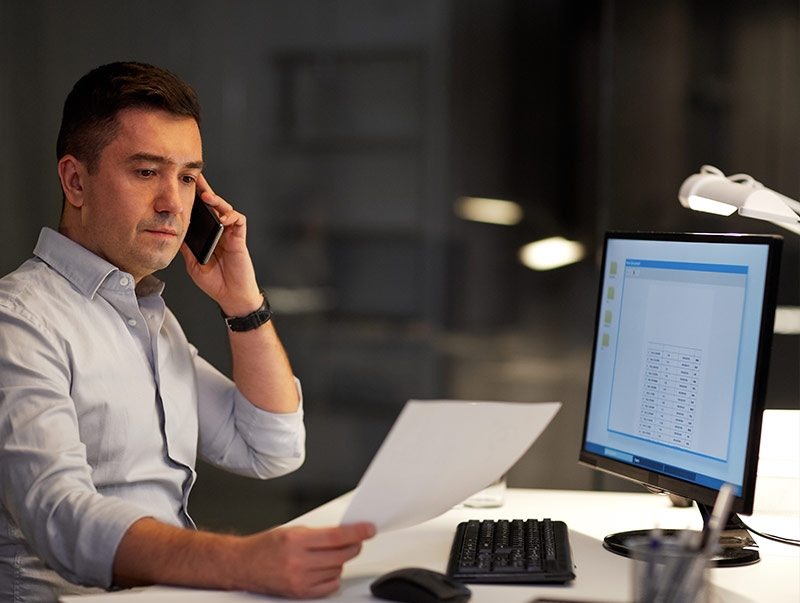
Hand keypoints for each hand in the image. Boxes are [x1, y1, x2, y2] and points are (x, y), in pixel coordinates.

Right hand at [114, 518, 375, 597]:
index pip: (337, 537)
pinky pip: (329, 586)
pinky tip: (325, 570)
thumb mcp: (292, 531)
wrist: (243, 565)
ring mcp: (299, 580)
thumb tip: (345, 534)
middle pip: (341, 554)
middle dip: (353, 546)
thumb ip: (318, 534)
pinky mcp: (300, 594)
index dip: (357, 532)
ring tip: (329, 555)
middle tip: (355, 540)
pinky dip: (332, 577)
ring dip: (340, 561)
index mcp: (296, 540)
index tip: (369, 529)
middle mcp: (298, 561)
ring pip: (337, 569)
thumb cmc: (266, 546)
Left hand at [180, 175, 261, 314]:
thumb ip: (185, 246)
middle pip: (212, 205)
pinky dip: (230, 216)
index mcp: (207, 235)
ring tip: (206, 197)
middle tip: (196, 177)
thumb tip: (170, 231)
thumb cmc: (214, 281)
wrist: (231, 295)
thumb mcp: (191, 262)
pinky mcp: (240, 239)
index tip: (182, 186)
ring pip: (225, 209)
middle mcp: (219, 231)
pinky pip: (238, 221)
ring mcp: (230, 234)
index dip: (193, 199)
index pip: (200, 212)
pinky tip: (222, 218)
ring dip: (216, 201)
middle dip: (204, 190)